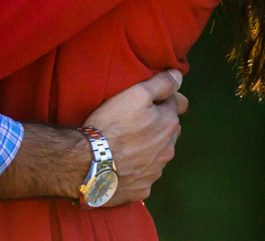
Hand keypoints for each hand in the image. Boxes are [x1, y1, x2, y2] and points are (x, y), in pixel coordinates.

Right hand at [86, 70, 187, 205]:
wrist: (86, 164)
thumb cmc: (111, 125)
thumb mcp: (136, 94)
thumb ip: (162, 83)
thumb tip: (178, 76)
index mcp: (169, 125)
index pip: (175, 104)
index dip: (161, 99)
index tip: (147, 100)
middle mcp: (167, 150)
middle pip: (169, 131)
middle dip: (160, 125)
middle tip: (136, 122)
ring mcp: (155, 172)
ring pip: (158, 155)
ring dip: (149, 148)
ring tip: (126, 145)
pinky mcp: (141, 189)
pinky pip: (144, 176)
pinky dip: (137, 170)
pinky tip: (122, 165)